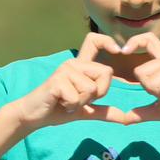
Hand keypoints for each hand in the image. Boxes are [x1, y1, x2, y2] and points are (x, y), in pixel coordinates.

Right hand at [9, 33, 132, 127]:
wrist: (33, 116)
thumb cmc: (57, 110)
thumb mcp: (84, 110)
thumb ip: (104, 111)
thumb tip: (126, 119)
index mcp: (80, 65)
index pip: (94, 41)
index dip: (108, 41)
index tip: (118, 50)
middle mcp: (73, 63)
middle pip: (105, 73)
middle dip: (98, 93)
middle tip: (78, 98)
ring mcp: (65, 70)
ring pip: (92, 89)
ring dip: (82, 102)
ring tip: (67, 101)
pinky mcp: (57, 81)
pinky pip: (77, 97)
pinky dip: (72, 106)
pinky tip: (60, 103)